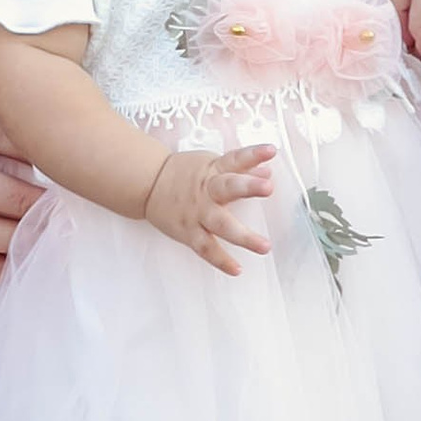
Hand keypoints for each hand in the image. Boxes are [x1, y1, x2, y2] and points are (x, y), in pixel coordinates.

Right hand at [143, 143, 274, 276]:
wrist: (149, 184)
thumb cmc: (186, 173)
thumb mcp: (213, 164)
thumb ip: (241, 168)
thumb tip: (268, 170)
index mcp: (214, 170)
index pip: (236, 159)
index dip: (254, 155)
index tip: (271, 151)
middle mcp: (206, 190)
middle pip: (228, 187)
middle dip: (248, 187)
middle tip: (268, 187)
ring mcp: (198, 213)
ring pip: (221, 224)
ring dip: (243, 236)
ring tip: (264, 246)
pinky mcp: (189, 232)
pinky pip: (206, 248)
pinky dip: (221, 260)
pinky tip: (237, 269)